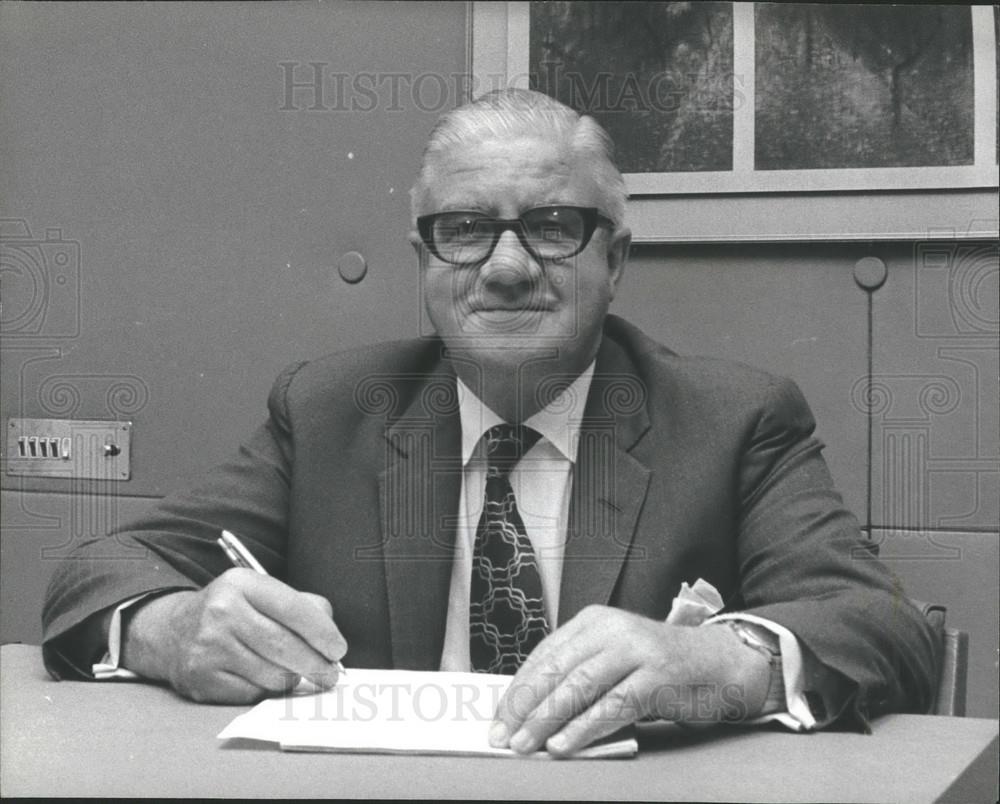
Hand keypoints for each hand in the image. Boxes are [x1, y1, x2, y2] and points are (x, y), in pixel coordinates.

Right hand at [121, 569, 346, 703]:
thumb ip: (300, 606)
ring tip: (294, 673)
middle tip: (331, 675)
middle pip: (284, 646)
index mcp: (241, 584)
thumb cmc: (232, 612)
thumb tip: (330, 637)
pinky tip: (262, 677)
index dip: (322, 632)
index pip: (292, 608)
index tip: (339, 649)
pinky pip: (252, 693)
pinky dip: (266, 689)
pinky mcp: (202, 678)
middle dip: (316, 664)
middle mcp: (221, 612)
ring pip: (272, 674)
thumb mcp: (261, 594)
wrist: (173, 632)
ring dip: (292, 679)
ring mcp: (209, 647)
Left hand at [489, 605, 770, 756]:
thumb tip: (529, 708)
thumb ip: (578, 673)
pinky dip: (584, 728)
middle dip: (525, 705)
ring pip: (580, 686)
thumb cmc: (658, 665)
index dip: (518, 688)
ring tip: (526, 743)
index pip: (545, 654)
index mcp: (594, 621)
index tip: (499, 716)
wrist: (718, 662)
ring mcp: (636, 650)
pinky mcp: (658, 676)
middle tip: (503, 735)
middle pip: (557, 669)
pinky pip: (612, 706)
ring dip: (547, 719)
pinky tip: (564, 743)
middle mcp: (612, 629)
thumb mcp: (613, 657)